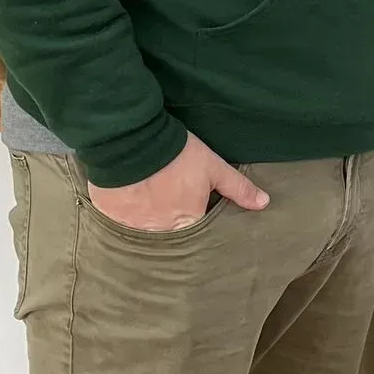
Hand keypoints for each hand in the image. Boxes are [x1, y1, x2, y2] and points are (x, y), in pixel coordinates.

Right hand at [87, 132, 268, 232]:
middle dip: (170, 221)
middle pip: (169, 234)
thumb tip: (263, 203)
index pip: (196, 233)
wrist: (131, 140)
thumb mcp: (212, 167)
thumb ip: (238, 188)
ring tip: (147, 197)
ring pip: (144, 229)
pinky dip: (123, 212)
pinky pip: (119, 221)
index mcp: (187, 223)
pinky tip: (126, 196)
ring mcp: (133, 227)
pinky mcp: (110, 216)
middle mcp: (160, 233)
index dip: (194, 219)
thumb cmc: (176, 154)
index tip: (190, 207)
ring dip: (146, 218)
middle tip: (166, 200)